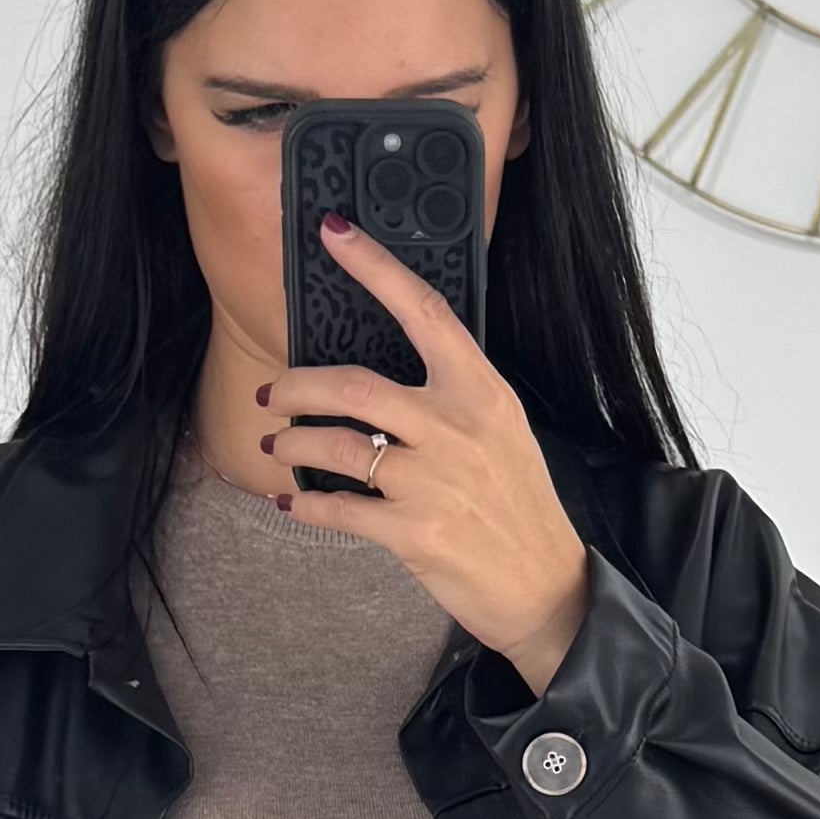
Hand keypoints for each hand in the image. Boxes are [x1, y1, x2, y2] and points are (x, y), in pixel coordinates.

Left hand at [257, 223, 590, 689]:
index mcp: (481, 390)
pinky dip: (305, 502)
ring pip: (334, 445)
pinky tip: (293, 499)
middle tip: (274, 392)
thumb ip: (453, 395)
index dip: (374, 267)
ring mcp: (433, 480)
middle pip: (353, 384)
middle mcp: (456, 426)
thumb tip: (384, 376)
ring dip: (292, 443)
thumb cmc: (517, 505)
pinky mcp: (413, 531)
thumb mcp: (502, 431)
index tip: (335, 233)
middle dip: (297, 385)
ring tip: (278, 446)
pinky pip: (337, 508)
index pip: (422, 310)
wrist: (545, 586)